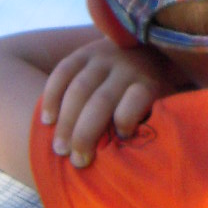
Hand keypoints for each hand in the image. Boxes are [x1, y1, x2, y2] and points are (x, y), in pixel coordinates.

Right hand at [40, 37, 178, 165]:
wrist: (146, 47)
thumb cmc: (149, 90)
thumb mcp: (160, 102)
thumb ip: (147, 122)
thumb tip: (132, 158)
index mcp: (147, 82)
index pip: (136, 100)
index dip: (126, 121)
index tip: (121, 139)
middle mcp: (125, 67)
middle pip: (101, 101)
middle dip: (85, 134)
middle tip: (76, 161)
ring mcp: (102, 57)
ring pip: (78, 89)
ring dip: (66, 121)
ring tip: (60, 149)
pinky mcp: (83, 52)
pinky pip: (62, 72)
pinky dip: (52, 97)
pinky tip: (47, 120)